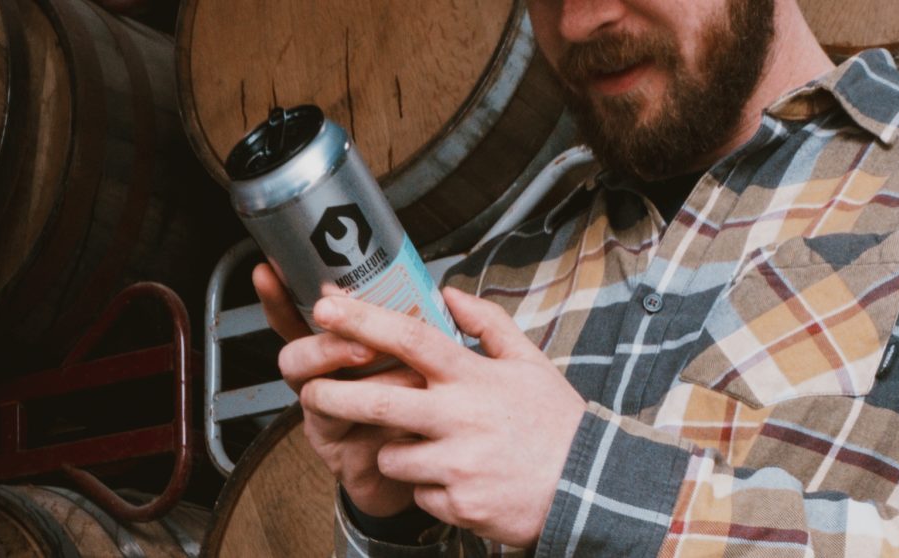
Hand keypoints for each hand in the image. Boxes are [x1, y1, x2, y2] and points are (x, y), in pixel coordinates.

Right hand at [254, 264, 420, 517]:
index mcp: (332, 353)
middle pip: (294, 359)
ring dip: (363, 387)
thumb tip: (440, 292)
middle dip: (326, 348)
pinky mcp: (342, 459)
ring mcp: (325, 423)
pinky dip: (384, 427)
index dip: (277, 299)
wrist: (433, 462)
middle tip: (364, 346)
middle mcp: (319, 385)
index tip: (268, 272)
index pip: (294, 321)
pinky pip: (353, 441)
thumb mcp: (414, 356)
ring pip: (317, 399)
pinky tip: (410, 421)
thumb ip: (413, 329)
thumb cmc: (417, 403)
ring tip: (407, 378)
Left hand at [299, 287, 586, 545]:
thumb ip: (487, 323)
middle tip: (310, 391)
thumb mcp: (529, 362)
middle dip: (334, 396)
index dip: (362, 320)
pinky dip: (426, 486)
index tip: (325, 306)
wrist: (588, 487)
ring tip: (426, 447)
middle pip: (379, 403)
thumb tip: (450, 293)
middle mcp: (461, 418)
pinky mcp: (458, 504)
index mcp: (474, 377)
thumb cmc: (555, 423)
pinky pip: (418, 492)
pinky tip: (457, 479)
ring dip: (393, 451)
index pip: (410, 337)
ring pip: (391, 456)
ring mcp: (458, 464)